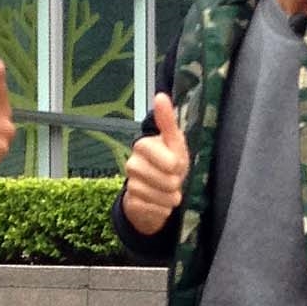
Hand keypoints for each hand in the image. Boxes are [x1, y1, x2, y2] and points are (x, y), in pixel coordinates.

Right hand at [120, 91, 189, 236]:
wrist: (159, 193)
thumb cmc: (170, 164)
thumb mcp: (175, 143)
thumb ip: (168, 122)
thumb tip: (160, 96)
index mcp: (142, 145)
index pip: (160, 156)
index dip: (173, 163)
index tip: (177, 164)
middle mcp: (132, 163)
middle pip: (163, 178)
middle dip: (175, 182)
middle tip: (175, 180)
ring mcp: (130, 184)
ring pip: (158, 195)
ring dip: (170, 197)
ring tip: (170, 192)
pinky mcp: (131, 204)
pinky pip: (154, 209)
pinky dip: (163, 209)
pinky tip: (161, 203)